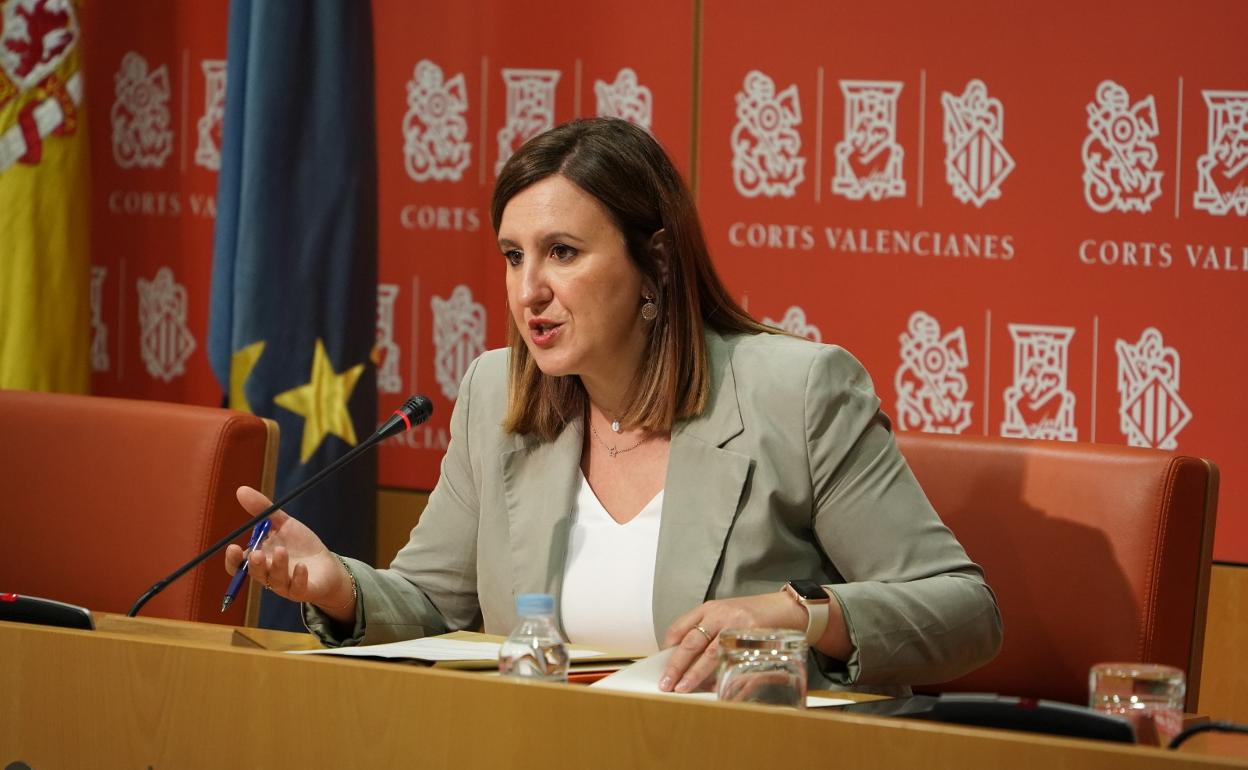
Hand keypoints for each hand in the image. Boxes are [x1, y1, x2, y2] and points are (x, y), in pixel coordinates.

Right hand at [223, 486, 354, 619]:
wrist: (327, 564)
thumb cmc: (301, 545)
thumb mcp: (283, 524)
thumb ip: (263, 510)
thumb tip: (241, 490)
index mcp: (260, 560)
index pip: (238, 566)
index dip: (232, 560)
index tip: (232, 547)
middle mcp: (268, 575)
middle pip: (255, 574)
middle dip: (255, 564)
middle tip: (257, 553)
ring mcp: (285, 585)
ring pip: (276, 580)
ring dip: (278, 566)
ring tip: (282, 550)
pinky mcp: (303, 590)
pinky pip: (298, 588)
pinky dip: (299, 577)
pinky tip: (302, 566)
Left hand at [658, 592, 806, 692]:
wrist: (788, 609)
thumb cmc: (754, 614)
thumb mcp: (725, 614)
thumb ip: (706, 630)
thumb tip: (686, 658)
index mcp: (710, 608)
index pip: (681, 627)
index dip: (668, 647)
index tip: (661, 664)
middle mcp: (721, 615)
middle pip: (691, 642)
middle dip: (676, 665)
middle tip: (666, 682)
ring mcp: (736, 627)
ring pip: (709, 654)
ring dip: (694, 674)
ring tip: (682, 688)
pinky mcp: (752, 640)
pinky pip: (731, 662)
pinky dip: (720, 677)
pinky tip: (713, 687)